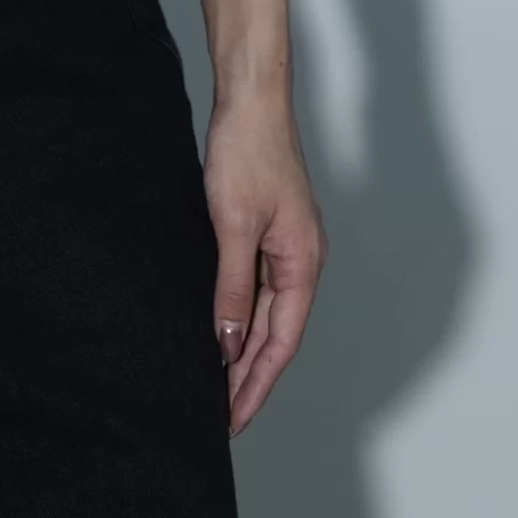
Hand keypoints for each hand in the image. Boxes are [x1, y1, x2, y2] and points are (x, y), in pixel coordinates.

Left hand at [202, 81, 324, 435]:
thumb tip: (228, 342)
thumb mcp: (232, 225)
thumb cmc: (246, 152)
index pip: (281, 342)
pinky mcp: (266, 228)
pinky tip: (218, 326)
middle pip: (276, 334)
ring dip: (242, 348)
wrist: (249, 98)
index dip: (256, 383)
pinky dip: (237, 312)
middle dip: (249, 376)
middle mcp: (300, 260)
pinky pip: (254, 286)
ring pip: (265, 312)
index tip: (233, 419)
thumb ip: (232, 286)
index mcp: (302, 264)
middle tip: (219, 416)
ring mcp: (285, 244)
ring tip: (215, 385)